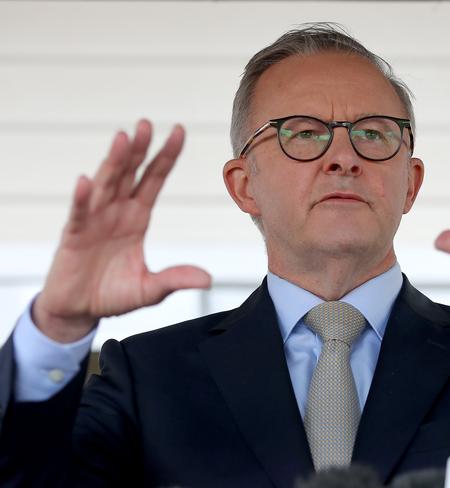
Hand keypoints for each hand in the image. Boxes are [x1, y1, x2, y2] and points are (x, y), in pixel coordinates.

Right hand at [33, 120, 211, 342]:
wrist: (79, 311)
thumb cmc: (114, 295)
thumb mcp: (151, 289)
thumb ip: (175, 279)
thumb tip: (207, 279)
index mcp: (138, 217)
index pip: (154, 179)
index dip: (166, 156)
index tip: (179, 131)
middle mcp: (117, 212)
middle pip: (130, 174)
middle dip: (139, 149)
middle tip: (147, 124)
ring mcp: (95, 221)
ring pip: (106, 184)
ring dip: (114, 161)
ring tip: (123, 138)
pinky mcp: (74, 236)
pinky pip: (80, 214)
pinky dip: (83, 198)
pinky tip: (87, 181)